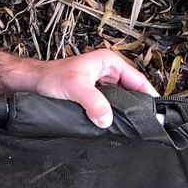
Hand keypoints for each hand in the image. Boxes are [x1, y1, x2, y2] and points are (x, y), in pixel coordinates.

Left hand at [22, 49, 154, 127]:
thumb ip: (93, 103)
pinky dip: (113, 115)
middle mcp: (108, 71)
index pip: (138, 80)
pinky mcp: (94, 96)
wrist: (32, 84)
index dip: (148, 96)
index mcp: (109, 62)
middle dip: (137, 106)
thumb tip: (107, 119)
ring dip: (124, 112)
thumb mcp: (75, 88)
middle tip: (144, 123)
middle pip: (132, 91)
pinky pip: (110, 106)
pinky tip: (115, 125)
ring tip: (132, 126)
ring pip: (121, 100)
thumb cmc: (50, 78)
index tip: (155, 112)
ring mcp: (102, 84)